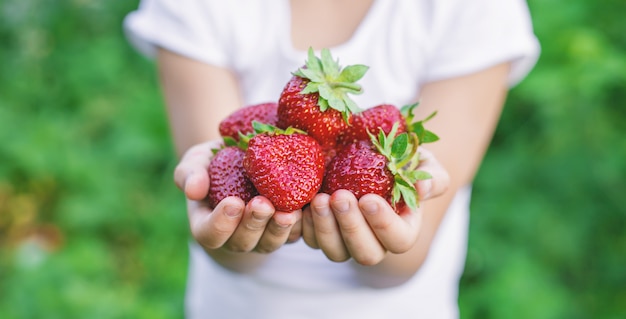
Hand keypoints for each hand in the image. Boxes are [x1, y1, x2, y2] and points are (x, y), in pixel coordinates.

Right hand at [173, 140, 301, 253]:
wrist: (244, 158)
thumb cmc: (214, 161)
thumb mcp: (197, 161)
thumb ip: (189, 174)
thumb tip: (193, 190)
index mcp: (208, 226)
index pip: (210, 234)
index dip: (221, 223)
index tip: (233, 202)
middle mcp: (235, 237)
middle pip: (243, 241)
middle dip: (254, 224)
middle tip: (262, 204)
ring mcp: (261, 237)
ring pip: (271, 242)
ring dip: (279, 229)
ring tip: (288, 212)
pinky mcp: (286, 230)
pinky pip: (295, 234)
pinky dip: (302, 224)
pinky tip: (308, 207)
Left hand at [301, 147, 448, 264]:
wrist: (369, 155)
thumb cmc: (401, 159)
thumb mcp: (421, 161)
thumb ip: (432, 175)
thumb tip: (423, 189)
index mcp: (403, 229)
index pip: (399, 240)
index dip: (384, 225)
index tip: (369, 199)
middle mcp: (374, 241)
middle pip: (366, 254)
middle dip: (351, 227)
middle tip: (340, 196)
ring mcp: (345, 240)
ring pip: (335, 251)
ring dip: (325, 228)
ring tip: (320, 198)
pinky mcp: (321, 233)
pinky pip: (311, 240)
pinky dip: (305, 226)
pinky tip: (302, 205)